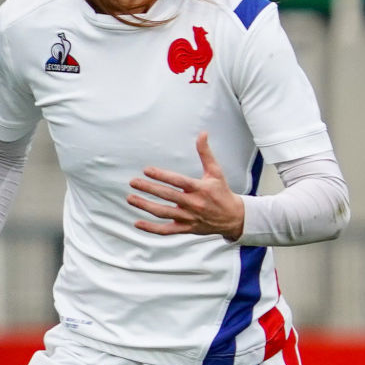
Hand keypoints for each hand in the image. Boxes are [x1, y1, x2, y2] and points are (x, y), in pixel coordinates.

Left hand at [129, 132, 244, 238]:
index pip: (178, 181)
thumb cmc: (222, 193)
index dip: (162, 176)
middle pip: (168, 196)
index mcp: (200, 189)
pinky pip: (167, 230)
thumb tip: (202, 133)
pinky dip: (152, 228)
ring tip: (131, 198)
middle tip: (133, 182)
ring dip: (145, 206)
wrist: (234, 218)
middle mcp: (194, 204)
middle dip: (149, 188)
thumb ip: (206, 153)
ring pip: (164, 213)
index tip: (146, 170)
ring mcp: (189, 217)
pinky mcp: (186, 228)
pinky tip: (137, 222)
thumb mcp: (216, 172)